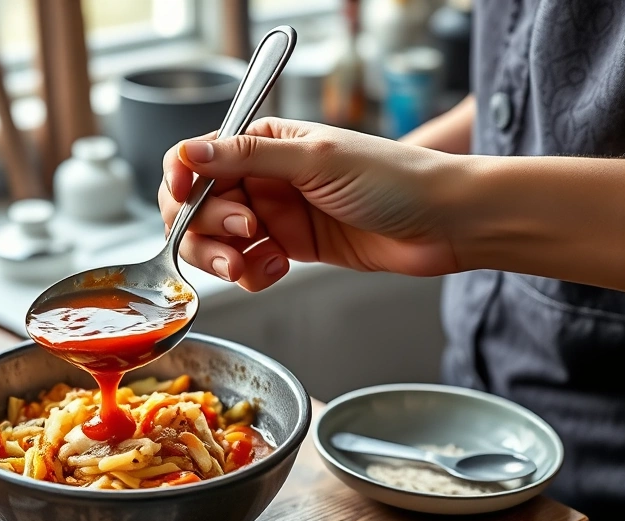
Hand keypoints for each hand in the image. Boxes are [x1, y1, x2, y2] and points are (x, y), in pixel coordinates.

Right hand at [158, 118, 461, 291]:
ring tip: (249, 263)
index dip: (181, 178)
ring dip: (222, 256)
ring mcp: (275, 216)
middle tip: (241, 234)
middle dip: (206, 226)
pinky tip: (279, 268)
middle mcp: (263, 178)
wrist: (443, 224)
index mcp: (266, 142)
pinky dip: (253, 274)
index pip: (198, 158)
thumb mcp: (315, 159)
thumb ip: (247, 158)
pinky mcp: (289, 249)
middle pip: (197, 206)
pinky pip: (247, 267)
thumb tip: (189, 153)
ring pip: (216, 242)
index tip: (181, 195)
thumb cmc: (393, 179)